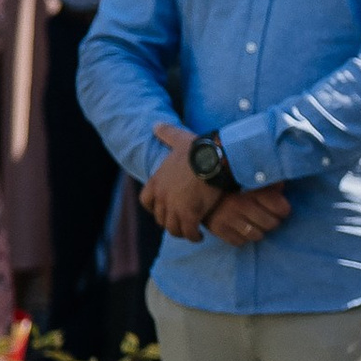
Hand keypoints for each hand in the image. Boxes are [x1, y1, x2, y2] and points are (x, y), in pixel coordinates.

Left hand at [141, 121, 221, 240]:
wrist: (213, 159)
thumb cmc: (198, 148)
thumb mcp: (179, 138)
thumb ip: (166, 133)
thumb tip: (155, 125)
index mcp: (157, 181)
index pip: (146, 201)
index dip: (154, 208)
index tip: (164, 210)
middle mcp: (162, 196)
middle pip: (160, 218)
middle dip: (170, 221)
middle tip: (182, 222)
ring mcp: (174, 207)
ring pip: (173, 228)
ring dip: (181, 231)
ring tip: (191, 232)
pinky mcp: (190, 215)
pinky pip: (189, 232)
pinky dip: (194, 236)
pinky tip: (200, 235)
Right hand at [205, 181, 290, 245]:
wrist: (200, 192)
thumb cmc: (229, 187)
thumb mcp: (248, 181)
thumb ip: (266, 184)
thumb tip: (281, 186)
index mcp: (250, 190)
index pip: (278, 206)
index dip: (284, 210)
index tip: (282, 210)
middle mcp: (239, 205)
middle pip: (271, 224)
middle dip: (272, 222)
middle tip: (268, 219)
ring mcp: (228, 218)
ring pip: (256, 235)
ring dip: (258, 232)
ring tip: (254, 225)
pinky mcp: (218, 229)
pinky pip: (240, 242)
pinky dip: (242, 238)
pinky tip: (240, 229)